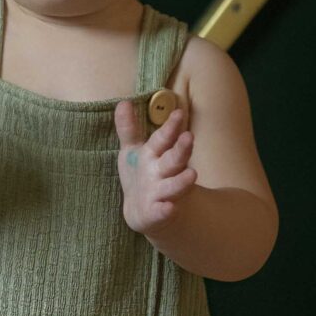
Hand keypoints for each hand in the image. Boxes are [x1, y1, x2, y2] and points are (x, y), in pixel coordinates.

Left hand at [113, 96, 194, 234]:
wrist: (144, 211)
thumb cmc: (141, 174)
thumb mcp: (133, 150)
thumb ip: (128, 128)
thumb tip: (123, 102)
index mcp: (155, 154)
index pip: (163, 138)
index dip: (170, 127)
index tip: (178, 113)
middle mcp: (162, 172)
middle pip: (174, 159)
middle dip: (182, 149)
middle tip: (189, 137)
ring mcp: (161, 193)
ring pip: (173, 186)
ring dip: (182, 181)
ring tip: (192, 174)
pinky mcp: (157, 213)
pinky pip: (162, 212)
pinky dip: (166, 211)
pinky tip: (170, 208)